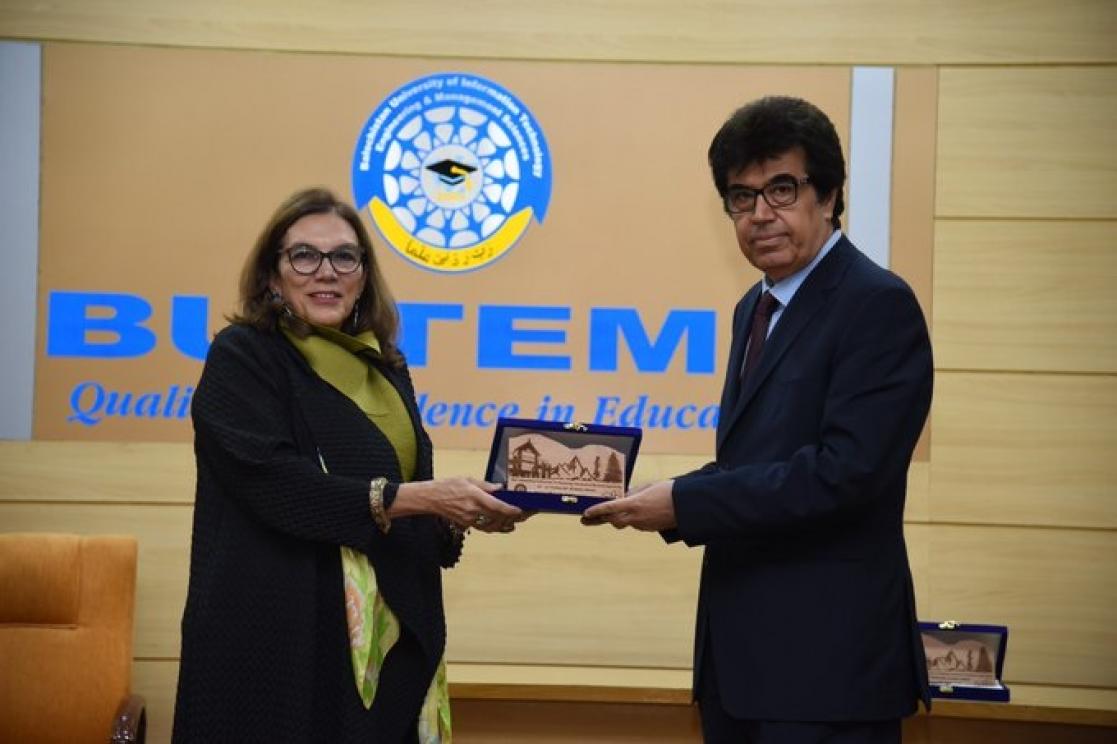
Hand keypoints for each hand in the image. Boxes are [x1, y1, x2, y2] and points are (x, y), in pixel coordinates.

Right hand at [394, 478, 523, 532]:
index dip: (511, 510)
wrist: (431, 499)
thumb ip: (485, 485)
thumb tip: (500, 487)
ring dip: (506, 524)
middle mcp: (473, 510)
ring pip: (493, 525)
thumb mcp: (467, 480)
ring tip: (516, 521)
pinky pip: (485, 528)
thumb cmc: (448, 486)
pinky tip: (503, 525)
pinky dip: (496, 527)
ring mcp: (470, 519)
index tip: (521, 510)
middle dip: (513, 518)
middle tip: (525, 514)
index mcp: (475, 497)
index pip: (497, 506)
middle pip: (498, 518)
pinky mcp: (467, 524)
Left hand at [580, 479, 676, 530]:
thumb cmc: (668, 492)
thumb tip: (623, 496)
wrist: (687, 506)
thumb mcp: (648, 487)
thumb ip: (633, 493)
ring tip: (611, 513)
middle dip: (601, 519)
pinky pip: (636, 524)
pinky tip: (636, 512)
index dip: (596, 511)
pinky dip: (632, 519)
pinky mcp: (650, 528)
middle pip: (614, 520)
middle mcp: (636, 517)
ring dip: (618, 518)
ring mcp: (643, 525)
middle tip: (588, 519)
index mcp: (634, 504)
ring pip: (625, 523)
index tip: (586, 513)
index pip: (610, 508)